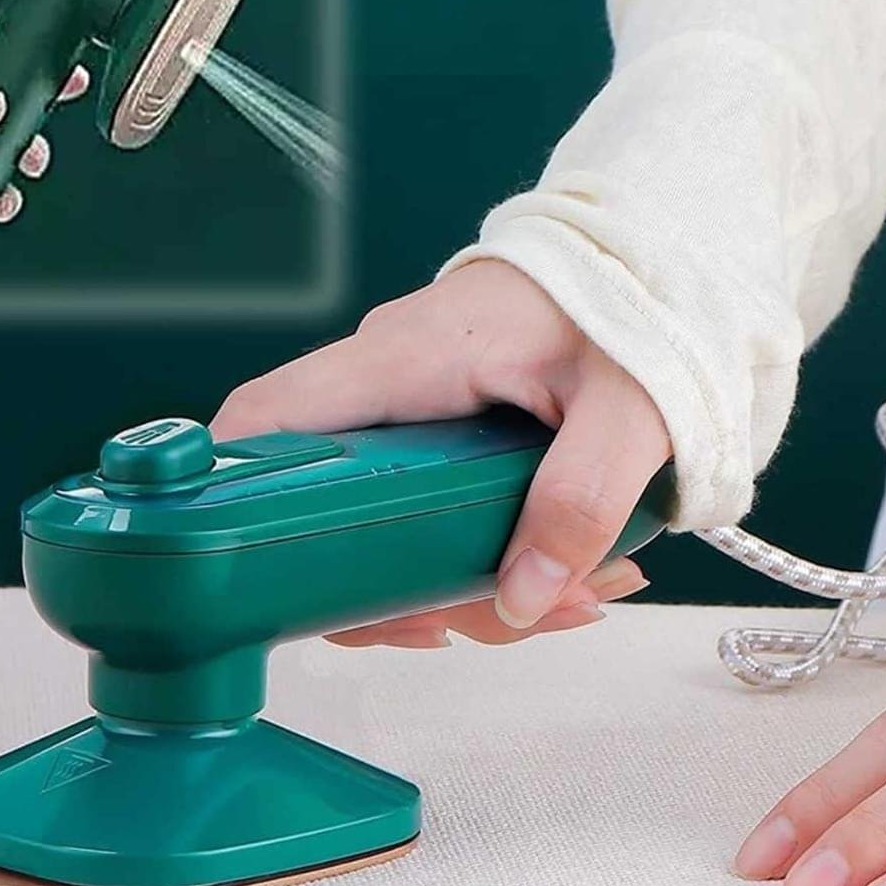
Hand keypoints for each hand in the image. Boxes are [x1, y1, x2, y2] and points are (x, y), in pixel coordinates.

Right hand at [211, 259, 671, 646]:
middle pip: (328, 511)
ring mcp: (409, 415)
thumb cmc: (627, 299)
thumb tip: (525, 593)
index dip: (240, 502)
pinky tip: (560, 571)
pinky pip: (428, 516)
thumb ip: (582, 498)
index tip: (265, 581)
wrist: (645, 265)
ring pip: (384, 530)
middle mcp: (388, 387)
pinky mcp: (439, 439)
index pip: (268, 423)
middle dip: (398, 592)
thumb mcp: (627, 406)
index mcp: (405, 359)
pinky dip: (485, 560)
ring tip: (565, 596)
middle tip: (475, 620)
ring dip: (461, 587)